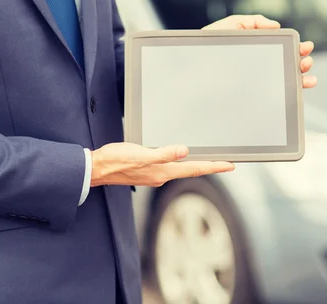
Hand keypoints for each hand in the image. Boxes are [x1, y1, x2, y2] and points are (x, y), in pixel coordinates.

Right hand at [90, 143, 233, 186]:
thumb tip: (184, 151)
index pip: (194, 168)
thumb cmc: (115, 160)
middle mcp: (160, 175)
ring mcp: (153, 175)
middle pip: (191, 170)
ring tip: (207, 160)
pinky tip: (179, 158)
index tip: (230, 165)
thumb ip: (163, 153)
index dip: (214, 166)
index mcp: (162, 171)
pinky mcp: (146, 171)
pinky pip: (169, 167)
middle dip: (209, 166)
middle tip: (224, 162)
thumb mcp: (140, 154)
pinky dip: (180, 163)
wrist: (97, 168)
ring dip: (195, 165)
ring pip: (180, 169)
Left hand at [203, 15, 317, 88]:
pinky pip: (272, 96)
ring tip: (307, 77)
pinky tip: (297, 92)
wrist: (190, 63)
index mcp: (258, 49)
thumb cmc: (207, 44)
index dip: (296, 48)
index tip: (304, 47)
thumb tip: (276, 26)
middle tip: (306, 61)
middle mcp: (259, 66)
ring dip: (299, 79)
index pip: (282, 49)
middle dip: (302, 63)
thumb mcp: (230, 25)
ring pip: (283, 81)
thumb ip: (253, 22)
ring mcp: (256, 81)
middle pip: (287, 66)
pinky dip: (288, 94)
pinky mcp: (250, 94)